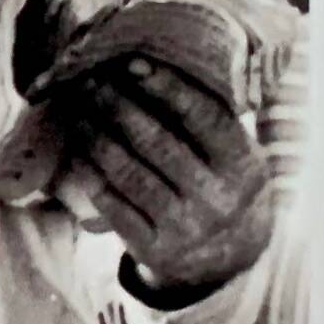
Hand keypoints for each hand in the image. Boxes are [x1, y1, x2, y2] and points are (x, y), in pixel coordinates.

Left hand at [50, 56, 274, 297]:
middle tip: (91, 81)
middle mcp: (218, 200)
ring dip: (97, 137)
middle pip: (157, 143)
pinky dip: (92, 176)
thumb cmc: (226, 187)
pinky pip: (113, 206)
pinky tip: (80, 153)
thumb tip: (155, 69)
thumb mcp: (237, 156)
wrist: (232, 260)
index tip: (132, 63)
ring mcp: (186, 229)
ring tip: (79, 113)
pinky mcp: (155, 251)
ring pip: (129, 174)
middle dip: (118, 106)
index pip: (204, 118)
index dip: (168, 88)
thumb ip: (211, 119)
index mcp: (245, 168)